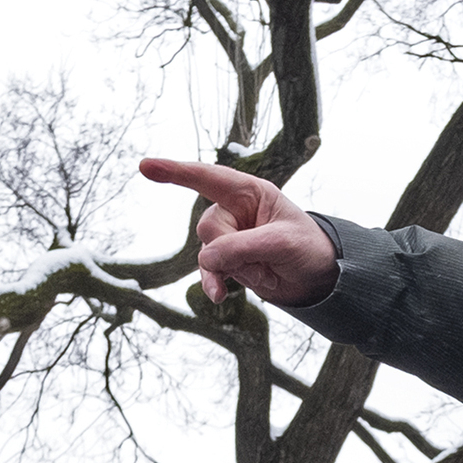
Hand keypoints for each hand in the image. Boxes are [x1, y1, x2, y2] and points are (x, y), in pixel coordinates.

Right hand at [137, 158, 341, 305]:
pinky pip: (209, 272)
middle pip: (208, 227)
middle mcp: (234, 211)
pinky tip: (219, 296)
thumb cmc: (307, 248)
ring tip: (263, 275)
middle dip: (230, 249)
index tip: (144, 166)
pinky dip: (214, 284)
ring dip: (230, 270)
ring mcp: (229, 237)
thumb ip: (242, 247)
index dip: (175, 172)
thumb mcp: (281, 243)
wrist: (318, 279)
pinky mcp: (228, 262)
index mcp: (249, 192)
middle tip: (263, 260)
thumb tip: (205, 259)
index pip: (206, 177)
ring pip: (207, 254)